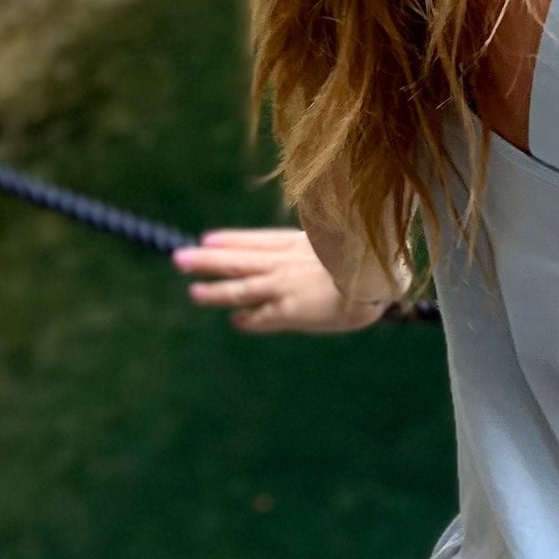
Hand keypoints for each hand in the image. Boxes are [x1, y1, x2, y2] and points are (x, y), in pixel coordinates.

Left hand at [173, 227, 386, 333]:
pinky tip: (237, 320)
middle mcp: (286, 262)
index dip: (232, 240)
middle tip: (179, 257)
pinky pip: (264, 316)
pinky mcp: (290, 311)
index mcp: (300, 243)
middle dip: (208, 259)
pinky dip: (249, 318)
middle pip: (239, 259)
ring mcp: (285, 286)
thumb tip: (326, 238)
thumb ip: (329, 241)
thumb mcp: (347, 238)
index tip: (208, 239)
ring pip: (241, 287)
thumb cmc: (372, 256)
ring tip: (192, 291)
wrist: (379, 277)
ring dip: (216, 290)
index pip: (257, 240)